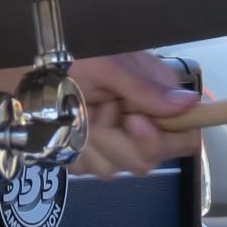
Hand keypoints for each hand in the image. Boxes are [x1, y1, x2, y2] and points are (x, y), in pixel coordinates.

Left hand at [66, 52, 199, 178]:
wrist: (38, 66)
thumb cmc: (76, 57)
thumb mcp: (109, 66)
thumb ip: (145, 88)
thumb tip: (189, 102)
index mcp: (155, 101)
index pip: (184, 139)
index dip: (162, 141)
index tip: (134, 122)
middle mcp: (140, 125)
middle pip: (146, 162)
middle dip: (117, 140)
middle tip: (100, 108)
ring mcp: (113, 142)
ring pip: (112, 169)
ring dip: (91, 141)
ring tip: (80, 111)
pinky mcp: (89, 154)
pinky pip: (85, 169)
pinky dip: (74, 147)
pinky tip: (69, 125)